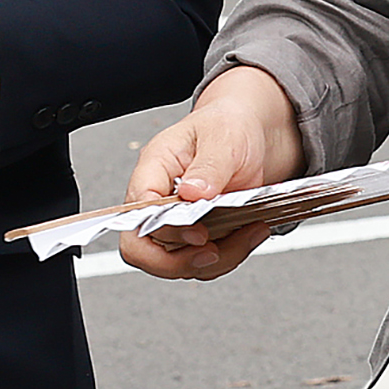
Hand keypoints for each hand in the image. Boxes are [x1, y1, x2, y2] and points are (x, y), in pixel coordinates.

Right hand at [119, 65, 308, 279]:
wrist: (249, 131)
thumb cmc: (228, 126)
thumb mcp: (224, 136)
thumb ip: (209, 165)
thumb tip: (193, 192)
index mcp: (153, 169)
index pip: (137, 213)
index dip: (162, 231)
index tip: (198, 232)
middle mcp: (158, 200)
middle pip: (144, 250)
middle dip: (180, 262)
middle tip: (214, 252)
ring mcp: (176, 221)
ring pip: (176, 263)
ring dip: (216, 260)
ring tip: (248, 234)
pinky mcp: (197, 234)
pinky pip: (203, 262)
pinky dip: (229, 256)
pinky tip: (250, 234)